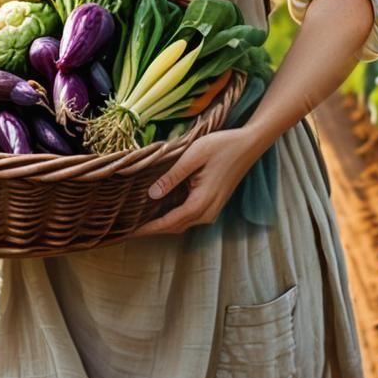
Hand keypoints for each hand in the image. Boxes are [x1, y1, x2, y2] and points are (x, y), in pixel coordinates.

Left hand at [131, 127, 267, 236]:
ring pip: (182, 222)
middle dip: (152, 228)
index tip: (129, 232)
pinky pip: (189, 215)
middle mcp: (207, 212)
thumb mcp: (193, 156)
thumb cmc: (221, 146)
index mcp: (201, 203)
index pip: (169, 223)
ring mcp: (212, 209)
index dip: (148, 228)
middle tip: (128, 225)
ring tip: (139, 216)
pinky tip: (159, 206)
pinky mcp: (213, 204)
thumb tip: (151, 194)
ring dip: (162, 222)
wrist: (249, 144)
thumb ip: (172, 176)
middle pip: (174, 227)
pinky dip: (172, 215)